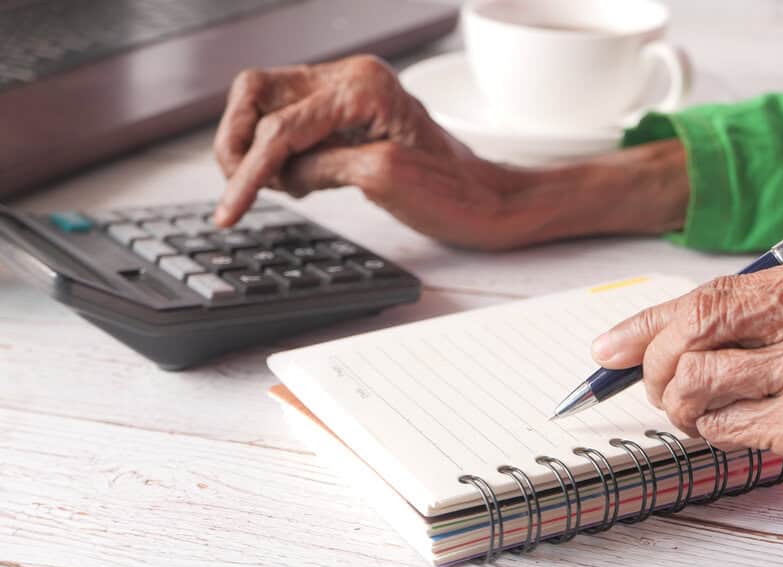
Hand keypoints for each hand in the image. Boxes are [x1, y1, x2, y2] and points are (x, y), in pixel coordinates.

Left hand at [213, 56, 688, 249]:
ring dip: (257, 165)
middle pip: (254, 92)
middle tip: (240, 185)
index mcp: (355, 79)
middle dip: (233, 144)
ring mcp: (369, 112)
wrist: (490, 205)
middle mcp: (358, 81)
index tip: (226, 182)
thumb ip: (316, 149)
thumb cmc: (435, 185)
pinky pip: (307, 164)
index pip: (265, 88)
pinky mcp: (379, 158)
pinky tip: (312, 192)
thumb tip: (267, 163)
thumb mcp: (362, 157)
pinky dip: (294, 183)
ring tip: (291, 187)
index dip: (233, 134)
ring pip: (271, 122)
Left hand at [592, 236, 782, 566]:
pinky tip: (761, 438)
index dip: (649, 323)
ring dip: (688, 409)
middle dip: (656, 367)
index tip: (610, 348)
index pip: (715, 289)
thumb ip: (749, 321)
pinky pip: (721, 425)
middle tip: (660, 393)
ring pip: (695, 377)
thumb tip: (633, 337)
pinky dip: (723, 437)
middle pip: (693, 325)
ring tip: (717, 418)